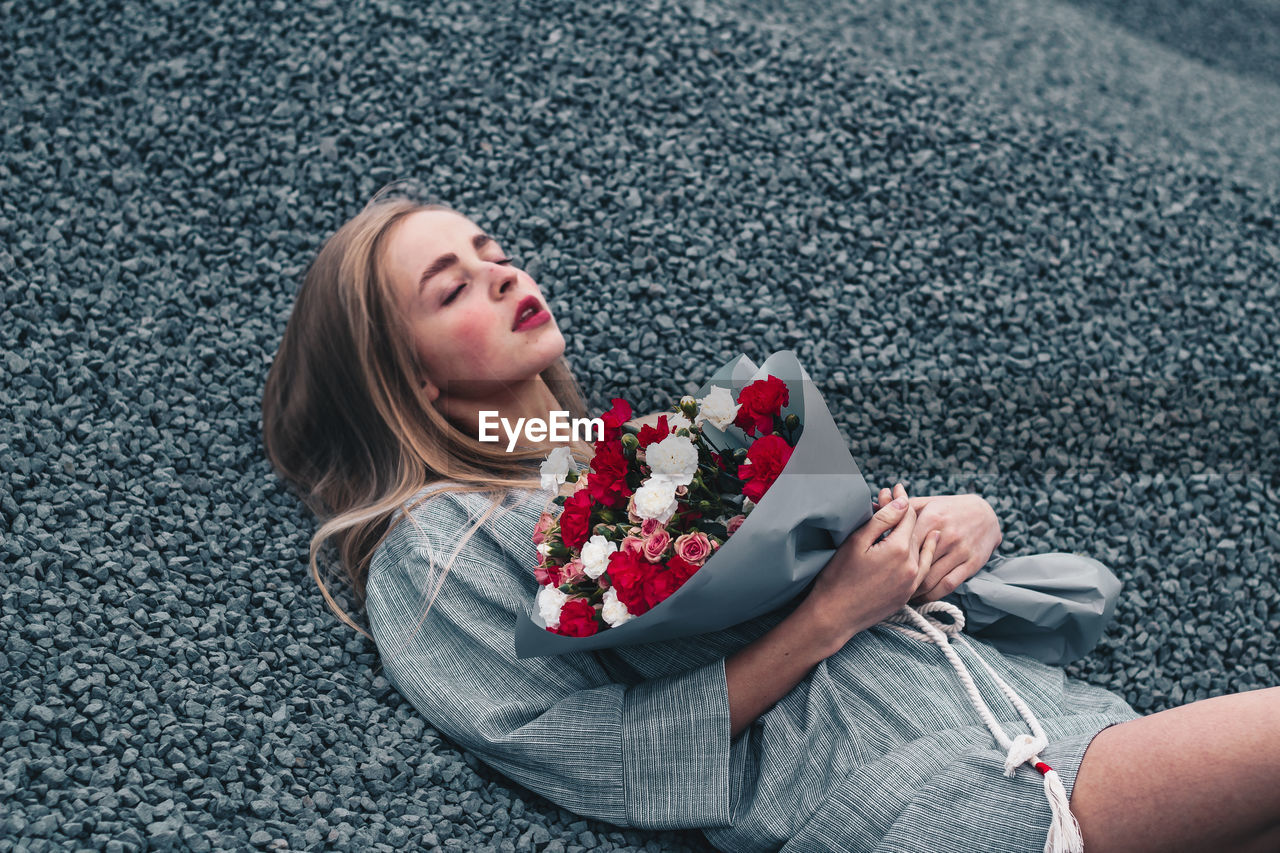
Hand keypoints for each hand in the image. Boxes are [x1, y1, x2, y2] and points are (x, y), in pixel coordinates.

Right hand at [802, 485, 941, 649]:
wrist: (835, 615)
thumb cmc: (838, 577)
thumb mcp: (856, 542)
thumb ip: (882, 520)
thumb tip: (901, 501)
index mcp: (899, 549)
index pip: (907, 515)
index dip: (900, 499)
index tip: (895, 487)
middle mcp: (912, 565)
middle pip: (915, 530)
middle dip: (906, 513)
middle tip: (895, 497)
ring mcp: (912, 582)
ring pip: (922, 548)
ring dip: (918, 531)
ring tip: (914, 516)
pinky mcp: (908, 594)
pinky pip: (924, 568)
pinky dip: (925, 553)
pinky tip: (926, 546)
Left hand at [873, 484, 1000, 602]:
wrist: (987, 514)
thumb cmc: (949, 509)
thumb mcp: (928, 503)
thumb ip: (902, 509)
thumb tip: (873, 507)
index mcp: (932, 517)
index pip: (904, 540)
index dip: (889, 555)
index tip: (876, 565)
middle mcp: (946, 535)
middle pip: (915, 562)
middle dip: (898, 575)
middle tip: (883, 585)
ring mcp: (960, 551)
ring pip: (929, 578)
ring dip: (912, 590)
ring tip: (898, 594)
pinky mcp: (971, 564)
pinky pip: (947, 585)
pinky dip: (930, 595)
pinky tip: (919, 597)